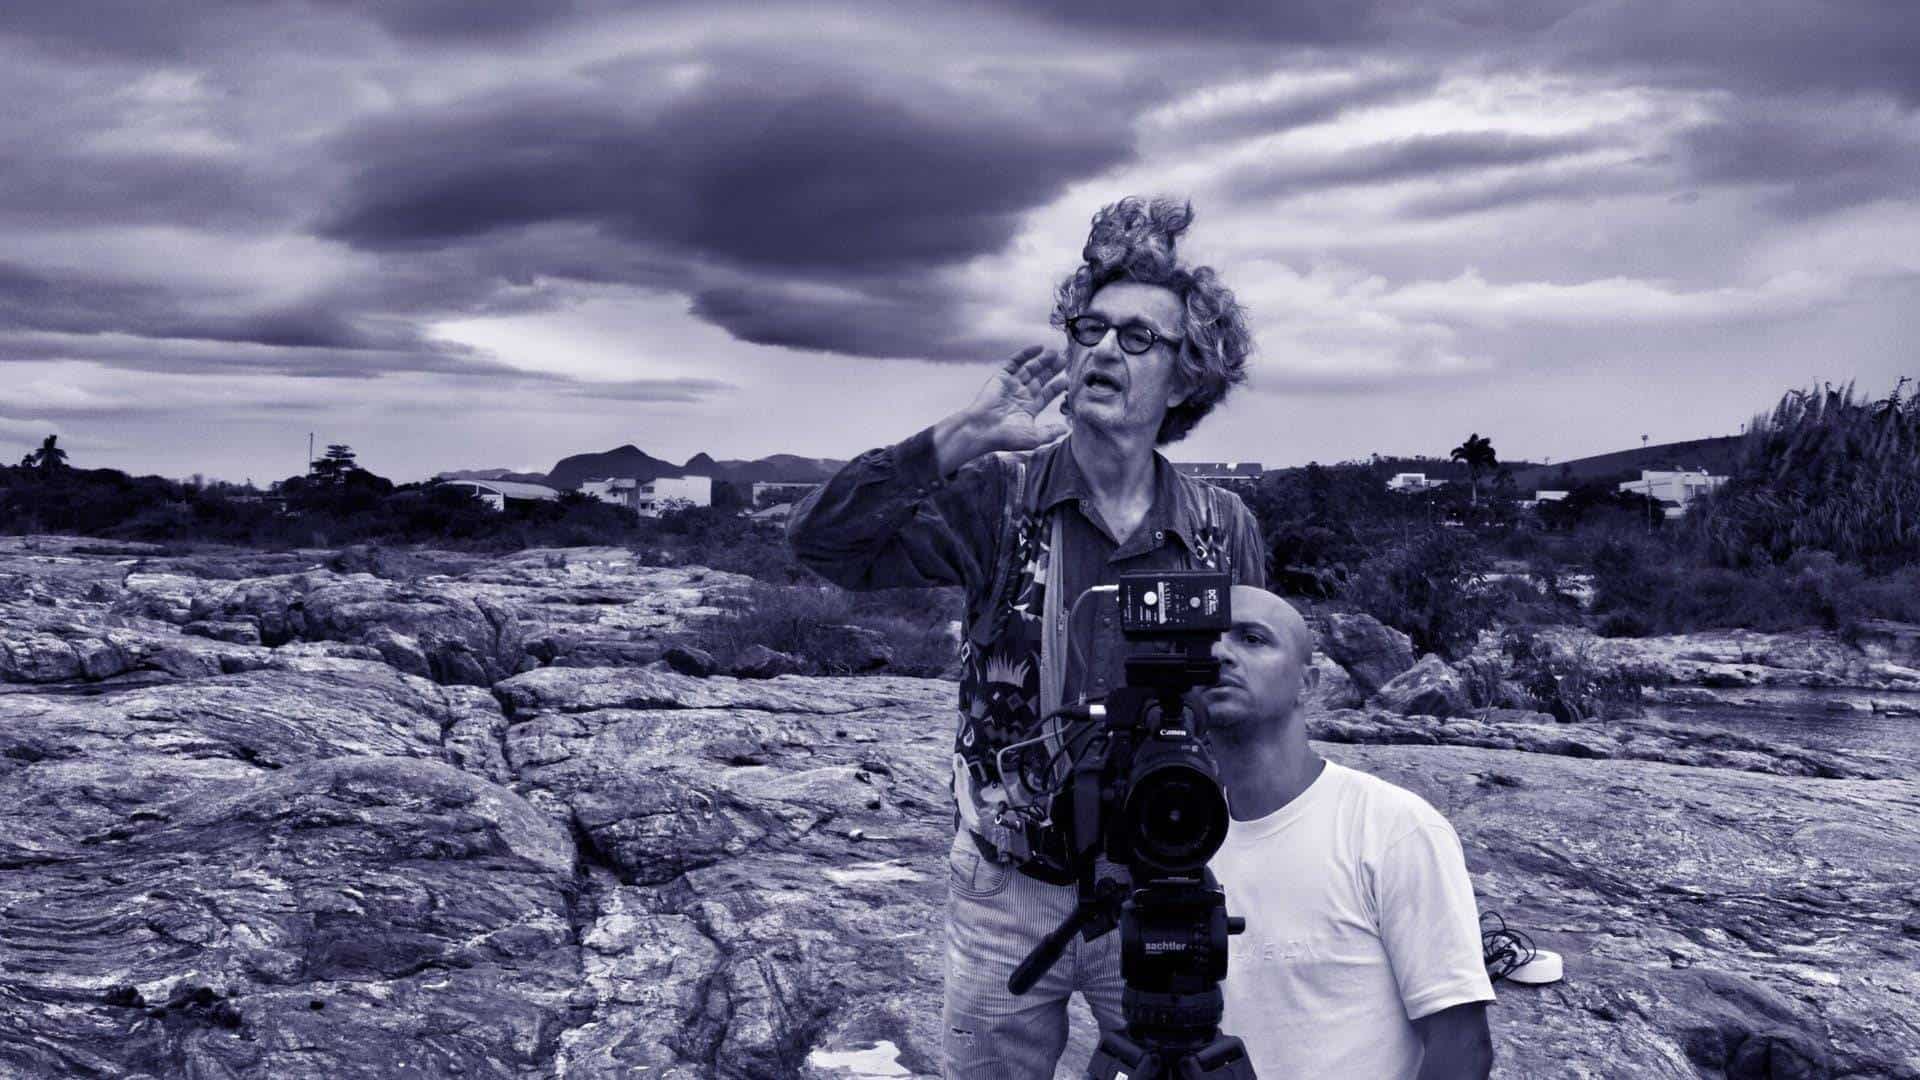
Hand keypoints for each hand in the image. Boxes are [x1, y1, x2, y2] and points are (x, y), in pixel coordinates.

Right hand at [934, 346, 1069, 473]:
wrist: (982, 429)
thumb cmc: (1006, 437)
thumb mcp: (1033, 438)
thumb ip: (1050, 433)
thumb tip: (1065, 429)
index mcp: (1028, 408)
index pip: (1046, 394)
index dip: (1057, 386)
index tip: (1068, 379)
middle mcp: (1020, 395)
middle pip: (1040, 379)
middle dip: (1052, 370)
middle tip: (1065, 359)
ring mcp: (1011, 385)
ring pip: (1030, 369)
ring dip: (1043, 360)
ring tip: (1056, 352)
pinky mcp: (1001, 377)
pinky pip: (1015, 362)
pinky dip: (1026, 354)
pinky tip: (1039, 348)